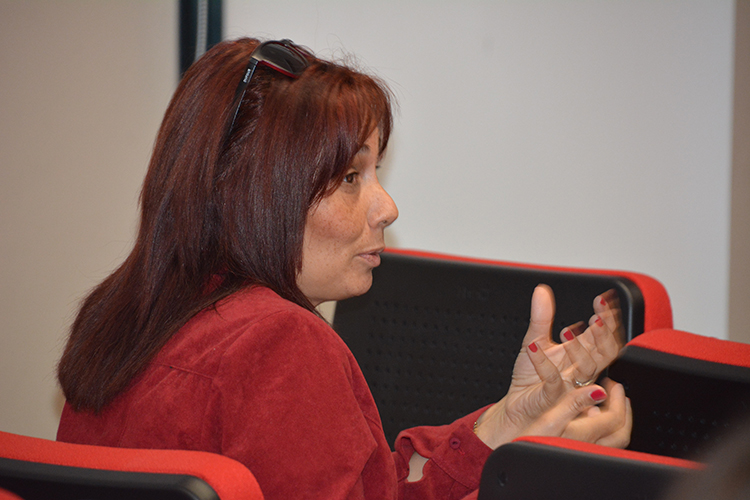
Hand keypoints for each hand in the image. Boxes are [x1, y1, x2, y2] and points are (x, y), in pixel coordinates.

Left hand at [474, 285, 625, 448]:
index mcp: (579, 357)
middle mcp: (578, 372)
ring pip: (584, 369)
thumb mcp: (534, 340)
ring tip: (567, 330)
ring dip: (578, 348)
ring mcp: (568, 386)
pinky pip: (551, 381)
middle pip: (602, 353)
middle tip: (597, 317)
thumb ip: (541, 317)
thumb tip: (542, 291)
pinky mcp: (550, 397)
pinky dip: (543, 363)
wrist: (515, 406)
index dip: (606, 319)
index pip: (602, 337)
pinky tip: (534, 347)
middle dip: (603, 334)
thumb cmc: (529, 379)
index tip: (603, 300)